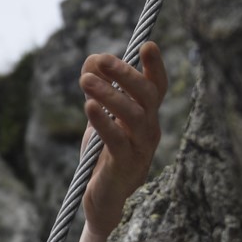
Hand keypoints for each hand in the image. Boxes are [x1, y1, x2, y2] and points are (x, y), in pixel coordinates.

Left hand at [79, 41, 168, 233]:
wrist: (104, 197)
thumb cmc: (104, 152)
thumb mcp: (100, 115)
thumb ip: (97, 86)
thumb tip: (92, 60)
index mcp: (147, 115)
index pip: (157, 86)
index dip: (155, 66)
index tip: (147, 44)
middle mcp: (149, 129)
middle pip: (146, 95)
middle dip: (125, 74)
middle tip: (102, 59)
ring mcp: (140, 148)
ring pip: (133, 115)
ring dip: (109, 94)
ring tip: (85, 81)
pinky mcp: (123, 165)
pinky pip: (116, 139)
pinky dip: (103, 121)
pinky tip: (89, 106)